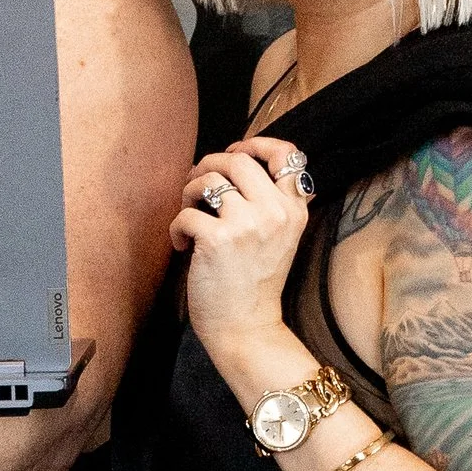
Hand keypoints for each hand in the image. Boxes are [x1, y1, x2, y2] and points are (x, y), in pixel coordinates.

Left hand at [173, 136, 314, 369]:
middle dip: (209, 164)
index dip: (256, 143)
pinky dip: (177, 227)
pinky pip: (186, 213)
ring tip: (188, 214)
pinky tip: (182, 246)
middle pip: (238, 159)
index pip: (287, 155)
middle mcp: (275, 212)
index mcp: (294, 210)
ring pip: (208, 179)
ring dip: (189, 192)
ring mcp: (247, 224)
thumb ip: (271, 203)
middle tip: (196, 183)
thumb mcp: (281, 238)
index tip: (236, 151)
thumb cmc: (255, 283)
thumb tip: (239, 163)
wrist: (246, 327)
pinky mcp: (217, 239)